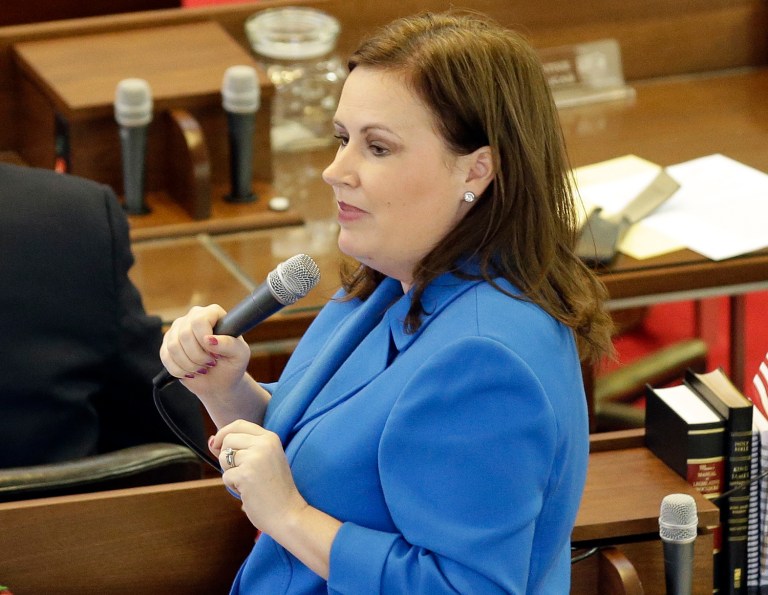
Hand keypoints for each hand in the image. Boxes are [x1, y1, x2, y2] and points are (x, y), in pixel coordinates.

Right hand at [159, 304, 250, 396]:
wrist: (220, 381)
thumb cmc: (232, 364)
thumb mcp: (240, 355)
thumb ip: (229, 344)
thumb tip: (209, 339)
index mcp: (213, 313)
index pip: (199, 320)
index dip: (204, 339)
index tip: (216, 354)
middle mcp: (193, 317)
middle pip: (184, 334)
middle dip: (198, 356)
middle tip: (210, 363)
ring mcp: (178, 329)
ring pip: (173, 346)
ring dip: (189, 364)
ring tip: (202, 368)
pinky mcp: (167, 344)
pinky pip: (165, 356)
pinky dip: (179, 370)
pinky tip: (190, 372)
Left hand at [212, 420, 308, 535]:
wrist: (288, 512)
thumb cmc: (275, 489)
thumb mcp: (265, 459)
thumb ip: (243, 448)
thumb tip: (212, 440)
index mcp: (271, 438)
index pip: (239, 424)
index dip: (224, 433)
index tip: (218, 445)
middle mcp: (264, 443)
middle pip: (228, 439)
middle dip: (226, 456)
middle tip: (240, 471)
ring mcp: (255, 458)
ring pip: (224, 457)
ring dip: (229, 471)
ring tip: (247, 481)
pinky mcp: (246, 474)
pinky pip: (225, 476)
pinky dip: (232, 486)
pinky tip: (247, 491)